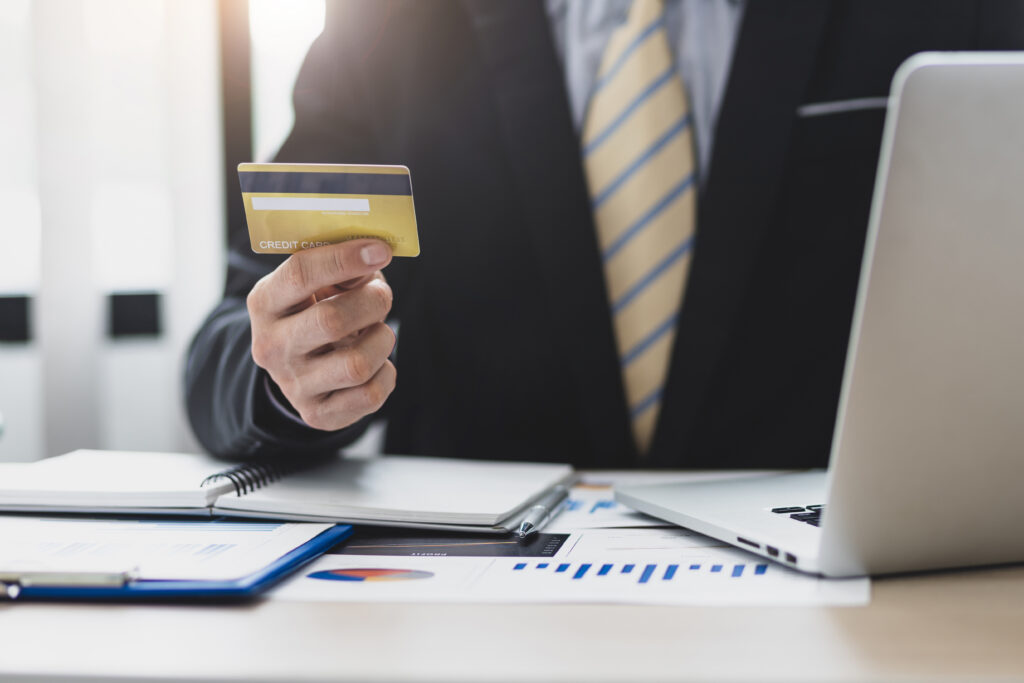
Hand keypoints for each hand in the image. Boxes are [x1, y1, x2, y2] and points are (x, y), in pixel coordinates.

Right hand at [247, 239, 396, 430]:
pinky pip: (370, 394)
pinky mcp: (317, 414)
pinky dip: (385, 373)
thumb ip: (343, 269)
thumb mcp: (319, 284)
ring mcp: (294, 385)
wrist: (300, 369)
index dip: (345, 259)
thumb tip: (374, 256)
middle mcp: (272, 346)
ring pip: (357, 364)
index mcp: (265, 303)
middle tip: (382, 296)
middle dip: (372, 302)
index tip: (380, 251)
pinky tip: (375, 363)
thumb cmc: (316, 311)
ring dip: (382, 340)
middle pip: (331, 320)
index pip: (300, 273)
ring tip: (378, 332)